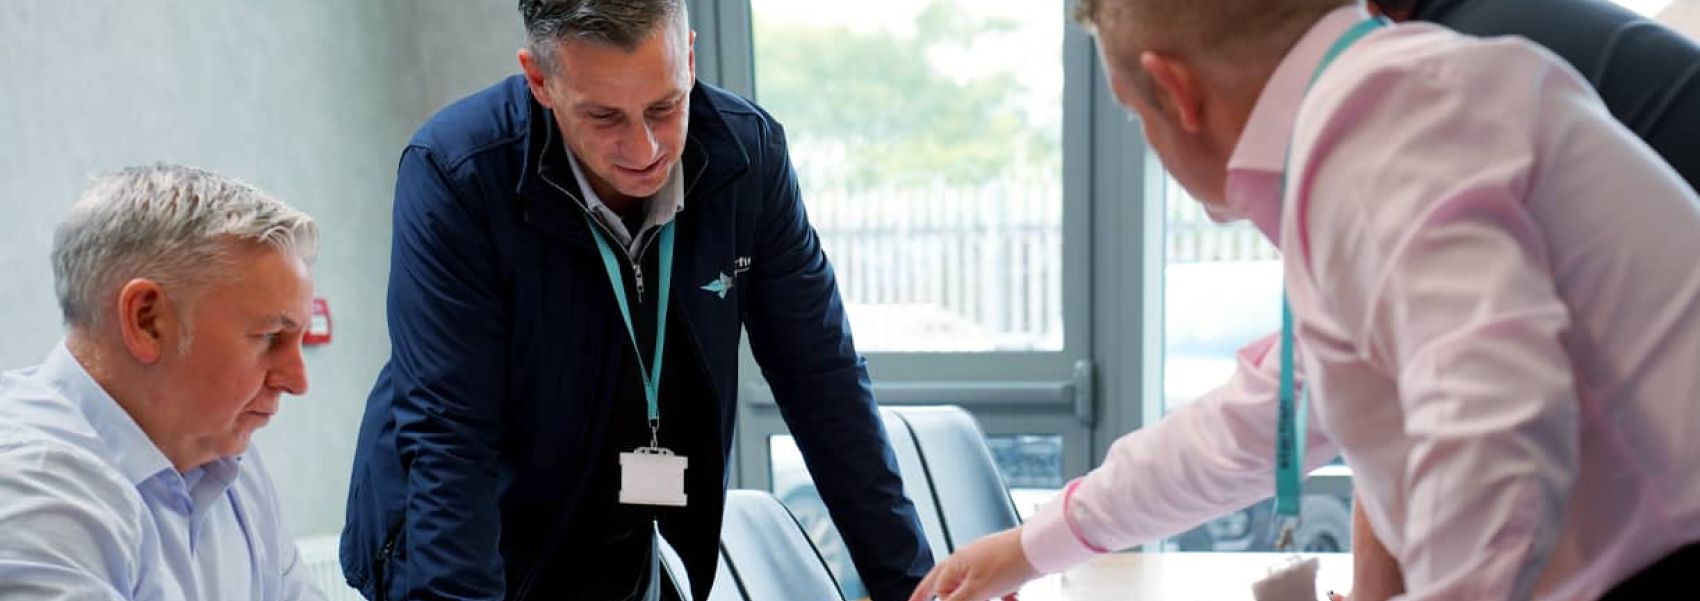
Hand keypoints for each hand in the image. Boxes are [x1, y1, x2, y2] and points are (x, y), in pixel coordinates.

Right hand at [907, 527, 1036, 600]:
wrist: (1039, 548)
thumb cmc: (1008, 562)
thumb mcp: (976, 591)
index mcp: (955, 563)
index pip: (938, 590)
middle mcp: (967, 560)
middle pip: (951, 585)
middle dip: (952, 598)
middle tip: (944, 599)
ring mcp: (985, 562)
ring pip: (975, 589)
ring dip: (982, 599)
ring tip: (996, 599)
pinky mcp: (1002, 566)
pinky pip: (994, 587)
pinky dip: (1000, 596)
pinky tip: (1010, 598)